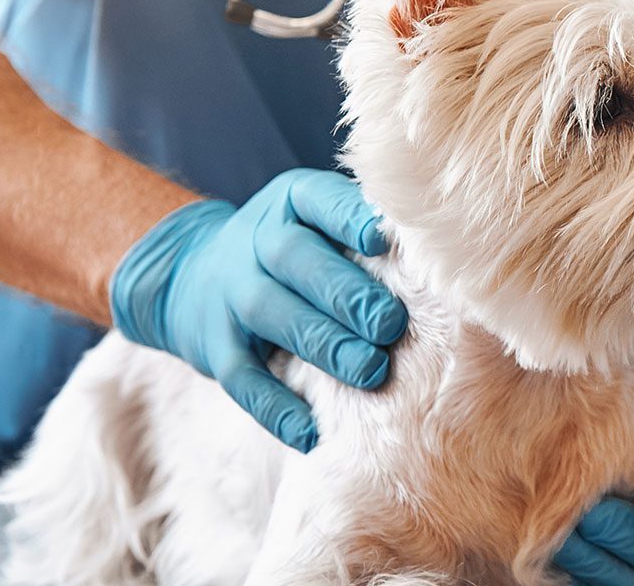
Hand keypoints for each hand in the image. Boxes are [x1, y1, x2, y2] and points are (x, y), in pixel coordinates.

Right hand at [108, 168, 404, 451]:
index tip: (384, 240)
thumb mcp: (316, 217)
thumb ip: (367, 228)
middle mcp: (256, 242)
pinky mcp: (215, 347)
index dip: (349, 219)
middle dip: (347, 294)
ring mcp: (231, 295)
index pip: (319, 201)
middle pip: (298, 261)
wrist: (188, 272)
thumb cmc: (292, 245)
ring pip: (274, 316)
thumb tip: (445, 255)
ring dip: (324, 345)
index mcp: (292, 203)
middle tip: (392, 325)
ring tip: (371, 371)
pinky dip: (275, 408)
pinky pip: (242, 379)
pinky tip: (311, 432)